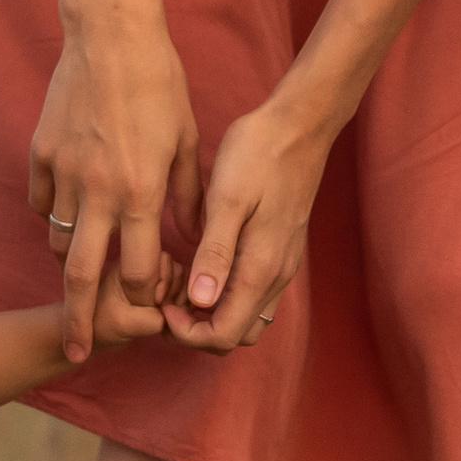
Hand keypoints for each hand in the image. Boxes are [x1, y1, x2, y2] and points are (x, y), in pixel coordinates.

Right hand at [29, 14, 202, 367]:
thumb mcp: (188, 142)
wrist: (111, 35)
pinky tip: (69, 206)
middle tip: (74, 350)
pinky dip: (53, 211)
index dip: (141, 295)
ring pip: (56, 239)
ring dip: (69, 258)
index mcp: (141, 192)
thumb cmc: (160, 86)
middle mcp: (99, 191)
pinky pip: (41, 199)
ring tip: (80, 265)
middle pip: (80, 275)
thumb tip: (190, 238)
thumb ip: (187, 197)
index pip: (136, 271)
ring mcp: (64, 173)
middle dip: (78, 320)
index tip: (143, 304)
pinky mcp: (41, 153)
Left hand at [160, 97, 329, 352]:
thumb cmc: (259, 154)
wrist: (299, 125)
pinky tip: (202, 265)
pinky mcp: (280, 250)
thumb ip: (216, 253)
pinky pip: (253, 294)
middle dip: (197, 330)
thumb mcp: (229, 199)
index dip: (187, 334)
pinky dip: (226, 296)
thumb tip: (198, 302)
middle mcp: (276, 276)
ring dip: (212, 315)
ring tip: (181, 282)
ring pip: (246, 316)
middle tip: (165, 297)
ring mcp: (281, 264)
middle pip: (236, 334)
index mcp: (261, 268)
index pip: (224, 335)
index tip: (161, 304)